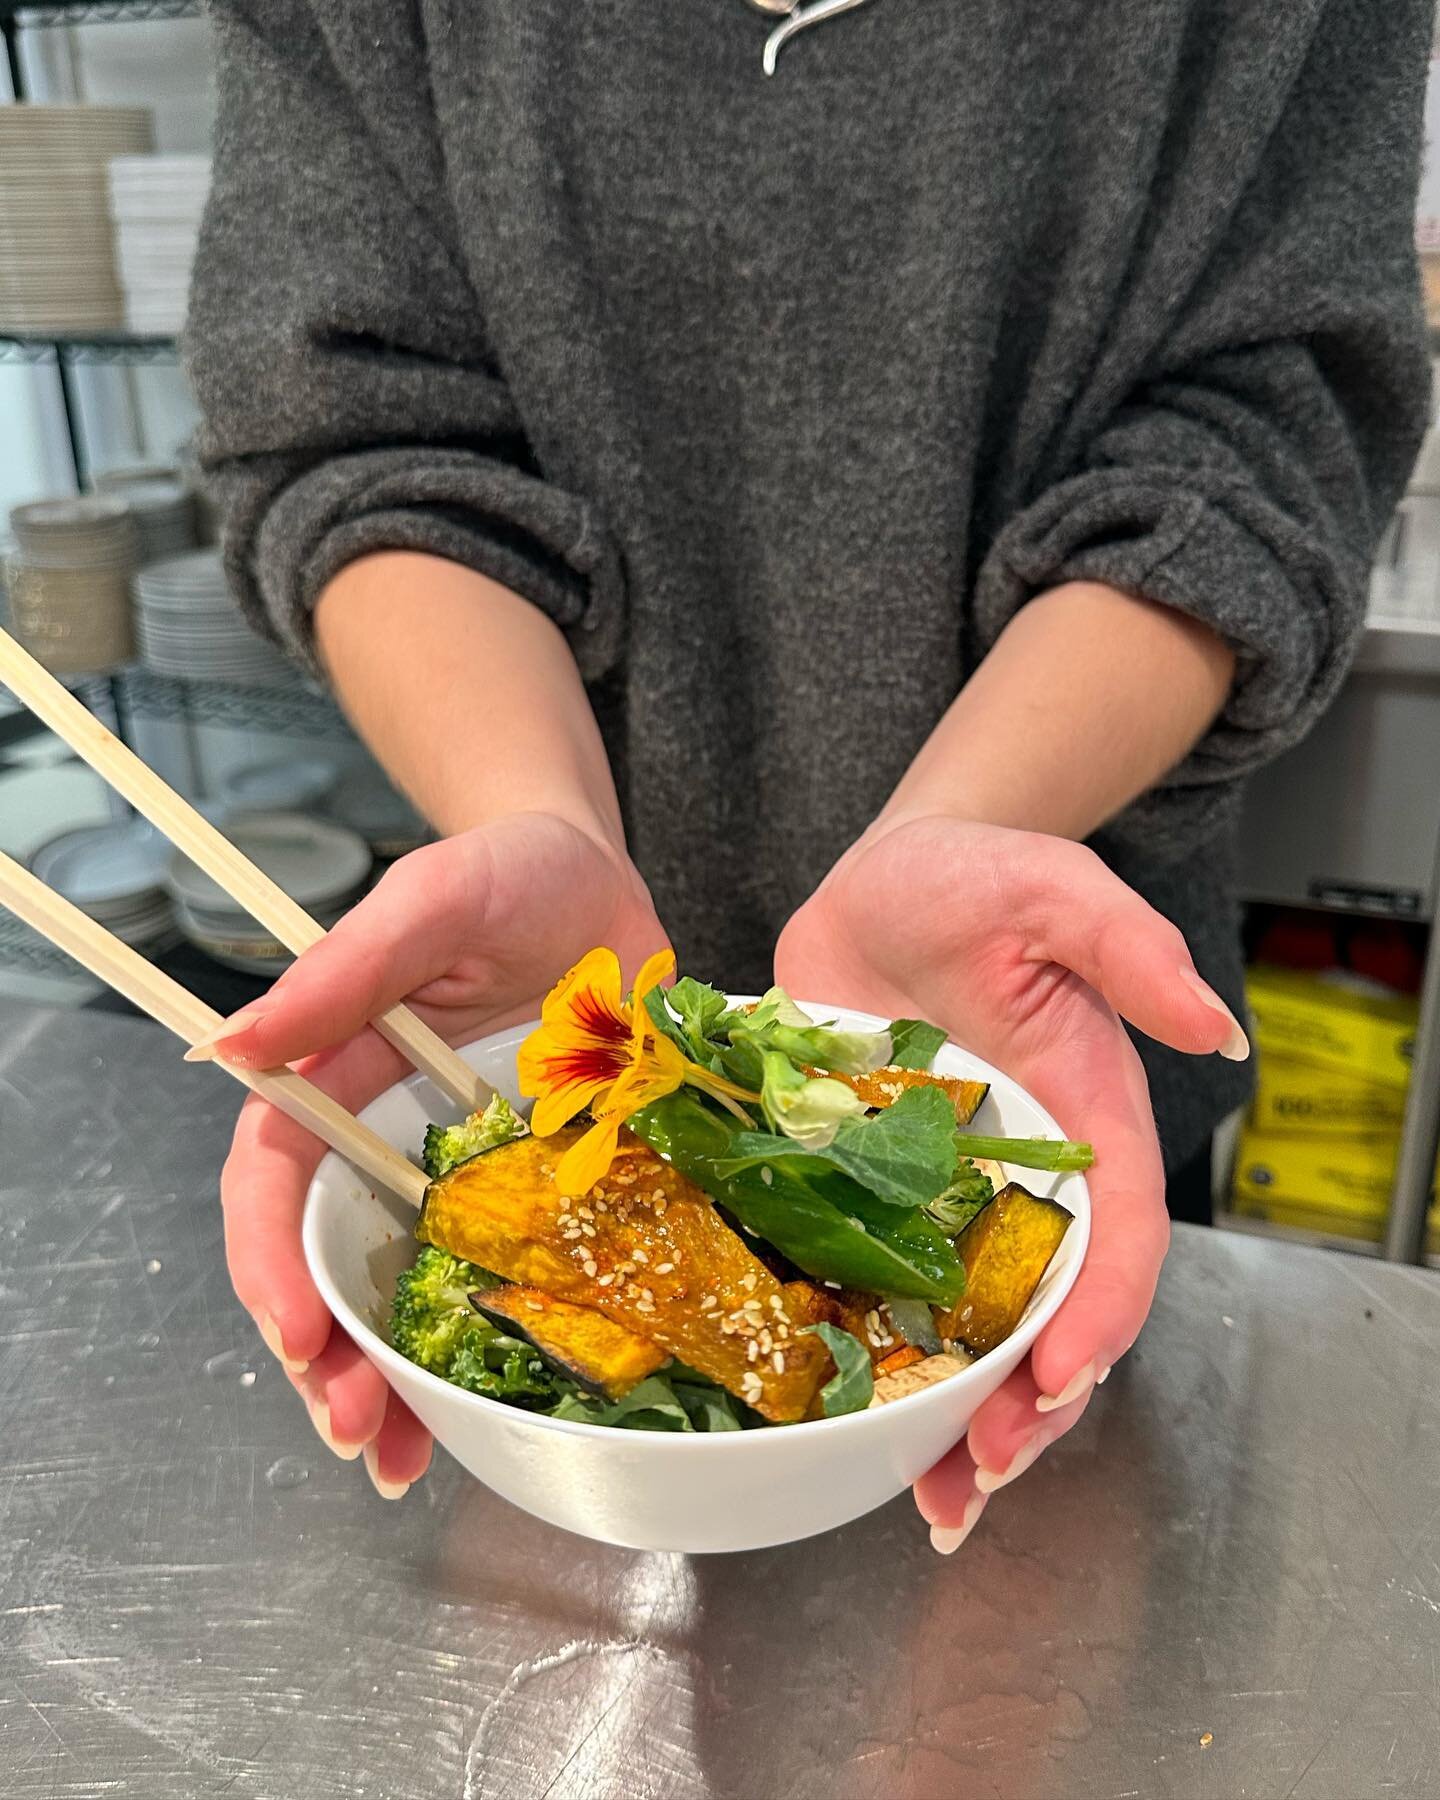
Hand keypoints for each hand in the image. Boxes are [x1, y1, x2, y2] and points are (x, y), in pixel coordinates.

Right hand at [210, 813, 667, 1497]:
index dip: (272, 1258)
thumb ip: (350, 968)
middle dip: (328, 1355)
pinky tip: (484, 1420)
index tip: (291, 1332)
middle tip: (352, 1429)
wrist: (602, 881)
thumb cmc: (512, 872)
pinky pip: (508, 1281)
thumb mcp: (436, 899)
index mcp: (347, 1073)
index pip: (281, 1175)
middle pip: (335, 1259)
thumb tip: (239, 1044)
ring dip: (398, 1383)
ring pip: (412, 1293)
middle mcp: (396, 1138)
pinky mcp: (542, 1191)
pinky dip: (493, 1353)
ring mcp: (469, 1173)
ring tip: (397, 1462)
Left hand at [775, 814, 1246, 1550]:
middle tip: (983, 1470)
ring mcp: (948, 1195)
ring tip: (936, 1501)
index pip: (1117, 1234)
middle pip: (1052, 1311)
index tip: (1060, 1375)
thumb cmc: (974, 879)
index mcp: (1089, 1118)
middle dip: (1029, 1401)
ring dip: (960, 1420)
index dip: (1100, 1312)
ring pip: (974, 1328)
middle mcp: (1029, 1175)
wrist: (881, 881)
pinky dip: (878, 1366)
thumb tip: (1209, 1024)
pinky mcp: (874, 1194)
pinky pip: (882, 1294)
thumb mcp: (1051, 892)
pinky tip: (857, 1436)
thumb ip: (1125, 948)